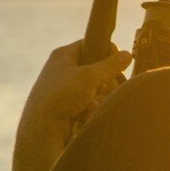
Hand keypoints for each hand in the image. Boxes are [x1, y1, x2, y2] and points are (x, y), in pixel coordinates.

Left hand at [16, 41, 132, 161]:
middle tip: (103, 87)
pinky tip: (87, 111)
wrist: (41, 127)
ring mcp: (67, 87)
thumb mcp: (89, 76)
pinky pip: (91, 99)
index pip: (91, 43)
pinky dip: (93, 105)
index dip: (106, 51)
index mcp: (64, 55)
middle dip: (106, 79)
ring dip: (101, 94)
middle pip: (98, 67)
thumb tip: (128, 54)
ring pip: (97, 86)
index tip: (118, 62)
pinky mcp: (70, 103)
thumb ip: (110, 65)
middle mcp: (64, 68)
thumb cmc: (61, 96)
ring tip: (93, 102)